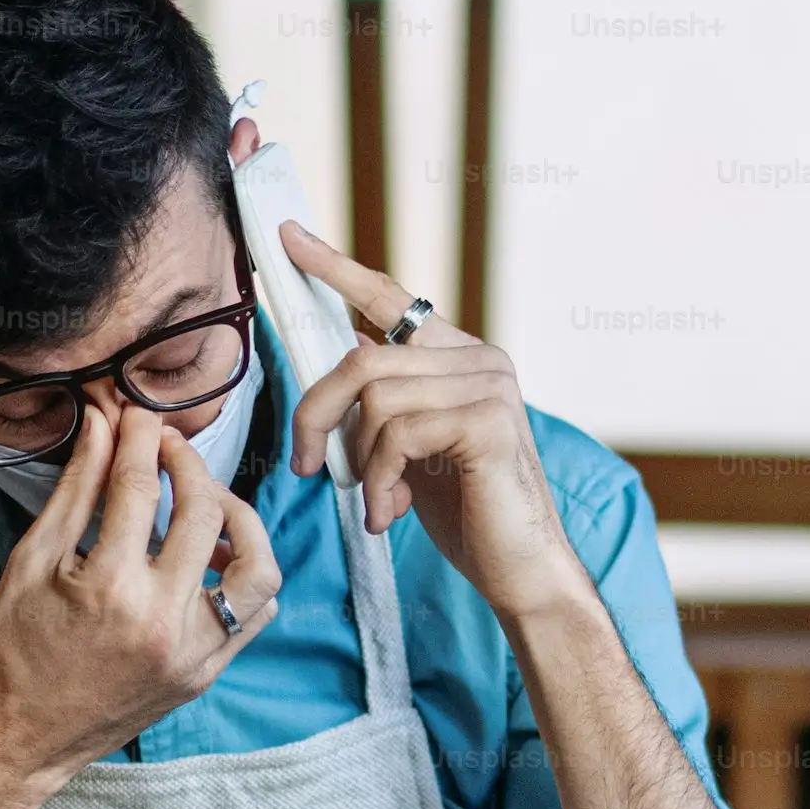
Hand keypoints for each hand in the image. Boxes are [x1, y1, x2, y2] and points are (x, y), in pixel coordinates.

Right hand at [0, 405, 280, 808]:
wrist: (12, 743)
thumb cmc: (8, 655)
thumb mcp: (30, 563)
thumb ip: (75, 491)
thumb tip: (101, 427)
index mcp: (109, 589)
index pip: (138, 487)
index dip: (139, 438)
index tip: (136, 415)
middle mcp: (162, 621)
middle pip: (202, 513)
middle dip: (187, 464)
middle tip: (166, 447)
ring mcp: (192, 653)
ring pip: (254, 568)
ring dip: (238, 521)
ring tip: (204, 503)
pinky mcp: (204, 674)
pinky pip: (253, 614)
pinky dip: (244, 576)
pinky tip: (209, 556)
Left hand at [279, 221, 591, 623]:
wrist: (521, 570)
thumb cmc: (466, 514)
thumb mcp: (410, 449)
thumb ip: (380, 407)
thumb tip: (326, 377)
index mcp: (460, 357)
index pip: (389, 298)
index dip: (334, 268)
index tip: (288, 238)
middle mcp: (480, 359)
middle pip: (362, 357)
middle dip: (318, 413)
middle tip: (306, 466)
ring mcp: (489, 385)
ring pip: (374, 396)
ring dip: (357, 460)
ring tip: (374, 502)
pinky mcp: (487, 421)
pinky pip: (397, 433)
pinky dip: (378, 480)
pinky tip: (388, 513)